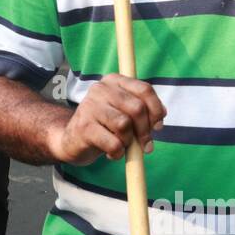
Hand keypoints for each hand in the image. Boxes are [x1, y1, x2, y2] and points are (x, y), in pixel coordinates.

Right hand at [49, 74, 166, 165]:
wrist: (72, 140)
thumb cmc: (104, 125)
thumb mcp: (124, 112)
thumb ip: (143, 110)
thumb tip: (161, 116)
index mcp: (113, 81)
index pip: (144, 89)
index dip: (156, 109)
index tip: (157, 126)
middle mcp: (100, 89)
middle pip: (137, 108)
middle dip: (145, 130)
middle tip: (144, 145)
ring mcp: (90, 107)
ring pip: (124, 125)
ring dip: (129, 142)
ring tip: (121, 146)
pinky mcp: (84, 127)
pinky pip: (113, 143)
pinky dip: (117, 153)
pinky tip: (112, 153)